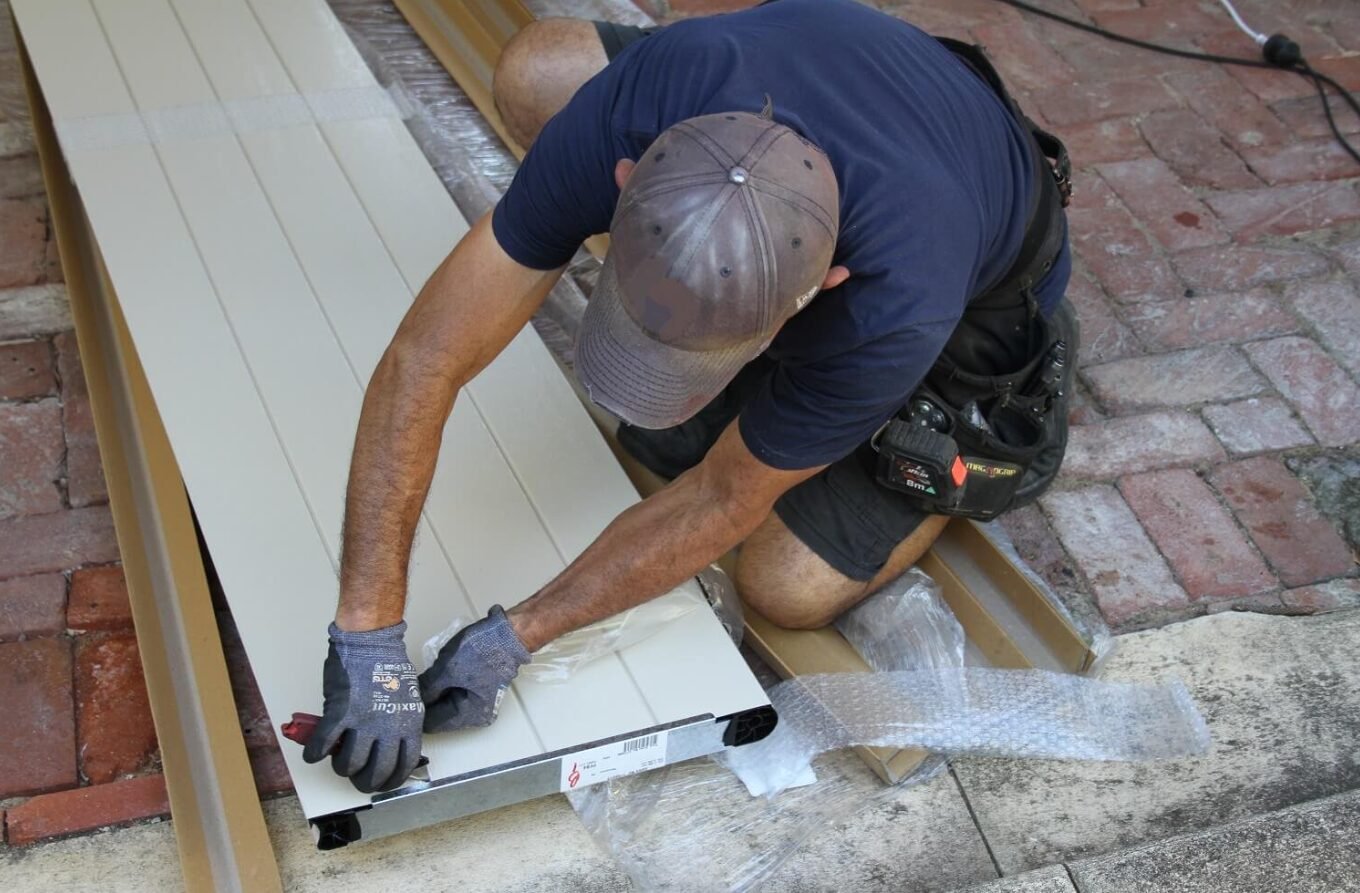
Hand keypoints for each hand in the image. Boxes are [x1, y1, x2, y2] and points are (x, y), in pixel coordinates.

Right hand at [303, 621, 423, 792]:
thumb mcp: (408, 698)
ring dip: (340, 767)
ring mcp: (364, 721)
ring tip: (338, 760)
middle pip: (375, 772)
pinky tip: (313, 754)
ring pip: (348, 763)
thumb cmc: (388, 665)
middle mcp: (388, 727)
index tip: (382, 783)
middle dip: (364, 782)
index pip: (403, 766)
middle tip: (357, 779)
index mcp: (409, 723)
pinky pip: (323, 744)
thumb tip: (391, 748)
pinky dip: (315, 753)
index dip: (390, 781)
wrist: (370, 641)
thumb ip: (400, 724)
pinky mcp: (340, 713)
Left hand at [419, 605, 530, 732]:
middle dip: (425, 701)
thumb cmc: (484, 651)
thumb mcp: (448, 670)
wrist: (508, 631)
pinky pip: (455, 690)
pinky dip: (443, 683)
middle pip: (441, 713)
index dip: (416, 713)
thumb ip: (427, 688)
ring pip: (447, 700)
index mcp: (471, 714)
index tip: (401, 703)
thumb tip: (412, 698)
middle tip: (407, 689)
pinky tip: (434, 672)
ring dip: (434, 691)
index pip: (434, 723)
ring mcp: (478, 698)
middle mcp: (477, 712)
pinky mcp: (478, 685)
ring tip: (419, 679)